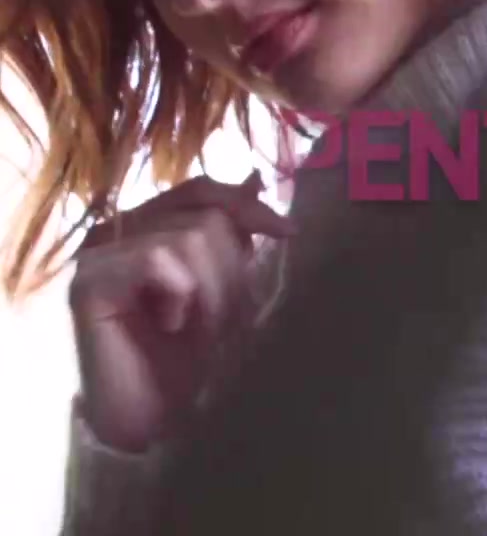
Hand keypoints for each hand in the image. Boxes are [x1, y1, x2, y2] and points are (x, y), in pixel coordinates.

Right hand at [68, 172, 295, 452]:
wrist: (150, 415)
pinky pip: (157, 261)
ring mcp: (97, 253)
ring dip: (211, 291)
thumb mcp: (222, 285)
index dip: (249, 205)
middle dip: (231, 272)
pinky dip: (181, 296)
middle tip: (217, 317)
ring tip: (193, 326)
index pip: (203, 188)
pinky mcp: (88, 282)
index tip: (289, 232)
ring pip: (188, 238)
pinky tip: (170, 325)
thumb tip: (257, 180)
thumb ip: (232, 234)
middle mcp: (117, 229)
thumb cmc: (186, 353)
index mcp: (147, 222)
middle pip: (206, 216)